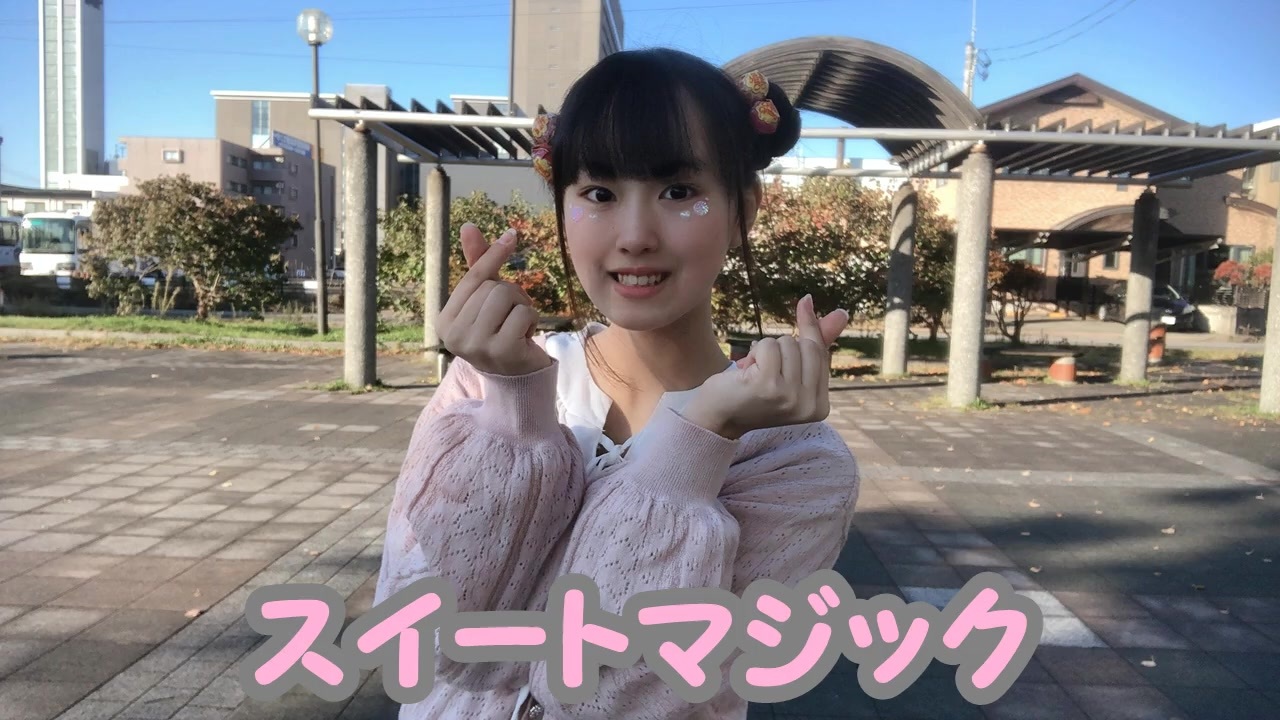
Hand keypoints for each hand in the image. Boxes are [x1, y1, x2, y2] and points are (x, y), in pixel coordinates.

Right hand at [438, 223, 550, 376]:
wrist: (516, 379)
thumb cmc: (498, 332)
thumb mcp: (486, 299)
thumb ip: (477, 266)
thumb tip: (468, 226)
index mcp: (444, 321)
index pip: (472, 279)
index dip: (493, 256)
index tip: (512, 234)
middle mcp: (454, 336)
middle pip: (493, 287)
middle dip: (511, 295)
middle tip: (511, 317)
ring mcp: (477, 345)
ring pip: (507, 297)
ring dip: (522, 306)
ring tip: (517, 325)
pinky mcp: (503, 351)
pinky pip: (524, 313)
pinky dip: (532, 320)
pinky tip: (525, 338)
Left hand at [683, 295, 847, 438]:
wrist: (717, 417)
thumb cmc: (753, 392)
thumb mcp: (789, 373)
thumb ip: (816, 345)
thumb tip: (842, 313)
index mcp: (820, 407)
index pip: (822, 354)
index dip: (810, 327)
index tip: (805, 300)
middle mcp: (810, 406)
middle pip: (808, 346)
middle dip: (784, 346)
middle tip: (765, 367)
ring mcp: (791, 398)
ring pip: (787, 344)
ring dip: (766, 350)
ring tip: (754, 373)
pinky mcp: (768, 386)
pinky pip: (768, 346)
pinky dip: (754, 352)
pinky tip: (745, 372)